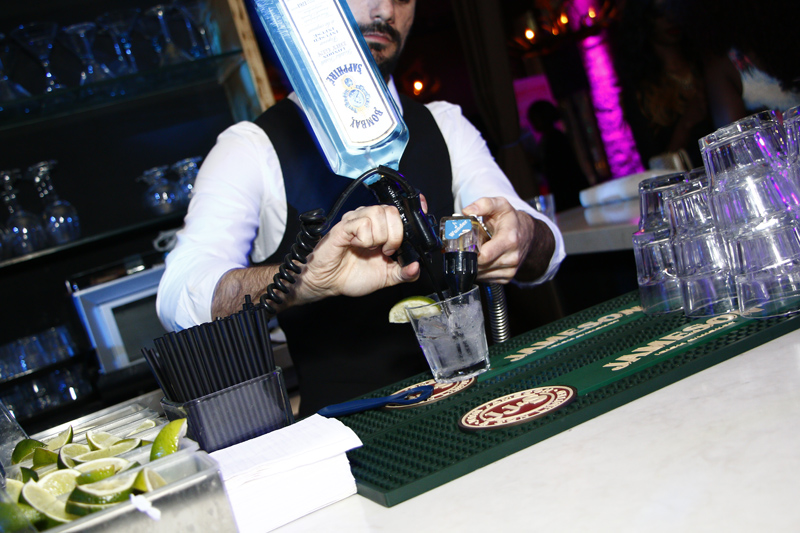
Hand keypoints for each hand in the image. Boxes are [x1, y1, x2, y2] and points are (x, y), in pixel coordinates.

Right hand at [292, 205, 420, 301]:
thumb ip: (403, 273)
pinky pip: (362, 223)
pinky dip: (365, 238)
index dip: (414, 207)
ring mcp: (355, 221)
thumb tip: (416, 267)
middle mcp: (368, 220)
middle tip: (386, 250)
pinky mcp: (343, 227)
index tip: (422, 209)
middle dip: (395, 234)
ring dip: (379, 237)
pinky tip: (357, 246)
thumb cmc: (352, 276)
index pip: (400, 209)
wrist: (329, 283)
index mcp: (381, 228)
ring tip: (370, 249)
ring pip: (378, 213)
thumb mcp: (386, 277)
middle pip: (392, 210)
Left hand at [461, 197, 536, 282]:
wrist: (528, 234)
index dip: (471, 252)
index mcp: (509, 240)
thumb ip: (484, 204)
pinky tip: (484, 259)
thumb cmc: (511, 220)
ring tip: (478, 251)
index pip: (484, 255)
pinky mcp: (507, 278)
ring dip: (475, 265)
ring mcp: (510, 270)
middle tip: (470, 246)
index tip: (465, 245)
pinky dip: (481, 270)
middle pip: (481, 266)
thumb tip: (467, 211)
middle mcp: (512, 257)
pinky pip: (487, 278)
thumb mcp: (500, 205)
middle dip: (470, 257)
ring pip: (482, 274)